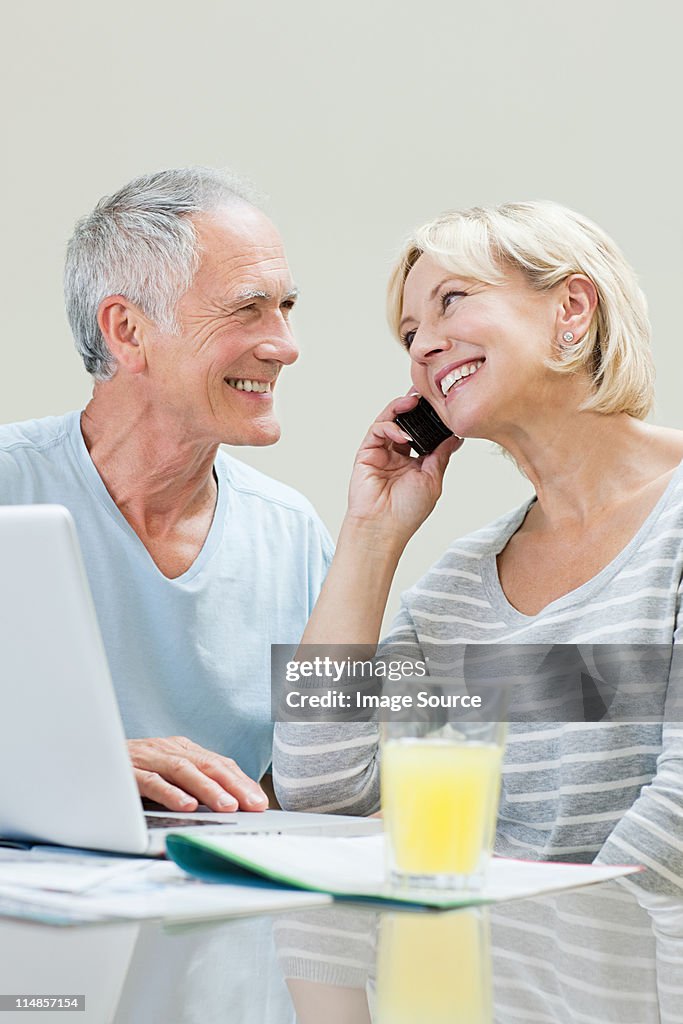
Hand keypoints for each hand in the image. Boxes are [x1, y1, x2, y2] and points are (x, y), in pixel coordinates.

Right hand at [127, 736, 268, 811]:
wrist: (85, 753)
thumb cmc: (131, 771)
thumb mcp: (165, 774)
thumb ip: (191, 784)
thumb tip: (228, 803)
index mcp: (181, 749)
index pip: (219, 763)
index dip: (241, 781)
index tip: (260, 802)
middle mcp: (168, 749)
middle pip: (208, 764)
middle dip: (234, 786)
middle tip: (253, 805)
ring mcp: (148, 758)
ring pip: (184, 771)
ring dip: (208, 789)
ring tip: (228, 806)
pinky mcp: (127, 771)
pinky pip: (151, 781)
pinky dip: (170, 793)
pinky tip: (186, 806)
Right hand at [346, 393, 462, 544]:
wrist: (384, 528)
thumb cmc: (407, 511)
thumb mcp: (433, 478)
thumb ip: (441, 453)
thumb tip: (456, 434)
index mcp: (415, 460)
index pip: (423, 431)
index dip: (431, 417)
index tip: (443, 404)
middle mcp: (398, 453)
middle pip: (406, 420)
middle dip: (415, 405)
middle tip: (426, 393)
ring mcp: (381, 451)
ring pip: (390, 419)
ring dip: (400, 408)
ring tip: (413, 402)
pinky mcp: (366, 452)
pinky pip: (377, 430)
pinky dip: (389, 426)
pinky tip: (401, 433)